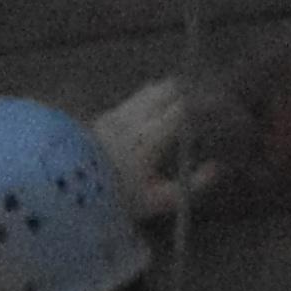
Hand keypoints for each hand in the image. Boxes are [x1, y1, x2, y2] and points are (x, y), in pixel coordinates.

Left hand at [94, 76, 220, 223]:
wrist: (69, 190)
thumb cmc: (118, 199)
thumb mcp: (157, 201)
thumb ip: (192, 185)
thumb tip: (217, 167)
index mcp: (151, 137)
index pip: (185, 108)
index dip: (207, 104)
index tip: (222, 109)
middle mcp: (136, 118)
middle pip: (172, 89)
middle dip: (193, 93)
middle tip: (208, 105)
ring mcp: (120, 112)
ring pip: (155, 88)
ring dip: (174, 93)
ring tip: (188, 106)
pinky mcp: (108, 114)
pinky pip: (139, 97)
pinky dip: (155, 98)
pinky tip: (160, 112)